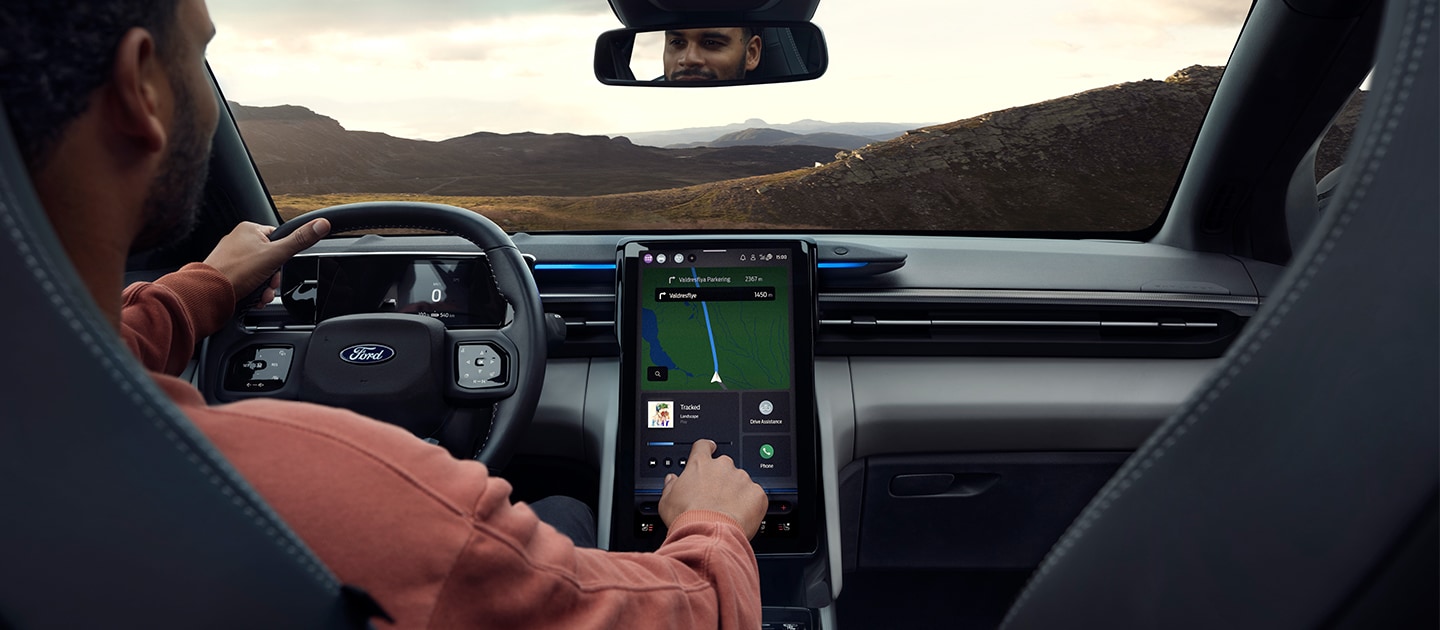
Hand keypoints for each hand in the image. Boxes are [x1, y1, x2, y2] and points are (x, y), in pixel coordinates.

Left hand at [203, 219, 329, 308]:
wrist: (209, 293)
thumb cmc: (236, 272)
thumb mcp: (275, 255)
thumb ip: (300, 240)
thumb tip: (321, 224)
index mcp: (249, 229)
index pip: (278, 240)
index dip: (283, 257)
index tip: (278, 267)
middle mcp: (238, 240)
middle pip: (270, 259)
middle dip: (273, 278)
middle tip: (268, 284)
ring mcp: (231, 257)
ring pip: (259, 272)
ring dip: (265, 287)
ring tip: (259, 294)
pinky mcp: (226, 272)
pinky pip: (247, 280)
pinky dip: (253, 291)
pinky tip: (252, 297)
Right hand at [658, 439, 767, 538]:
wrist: (708, 534)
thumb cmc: (687, 518)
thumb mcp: (666, 502)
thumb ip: (670, 486)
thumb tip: (672, 480)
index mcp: (700, 465)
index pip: (703, 447)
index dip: (706, 448)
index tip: (709, 449)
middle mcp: (723, 467)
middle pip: (724, 466)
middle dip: (722, 479)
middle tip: (717, 497)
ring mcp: (742, 479)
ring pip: (742, 481)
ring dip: (737, 492)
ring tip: (728, 511)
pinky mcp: (757, 493)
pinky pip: (756, 496)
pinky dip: (751, 505)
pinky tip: (741, 516)